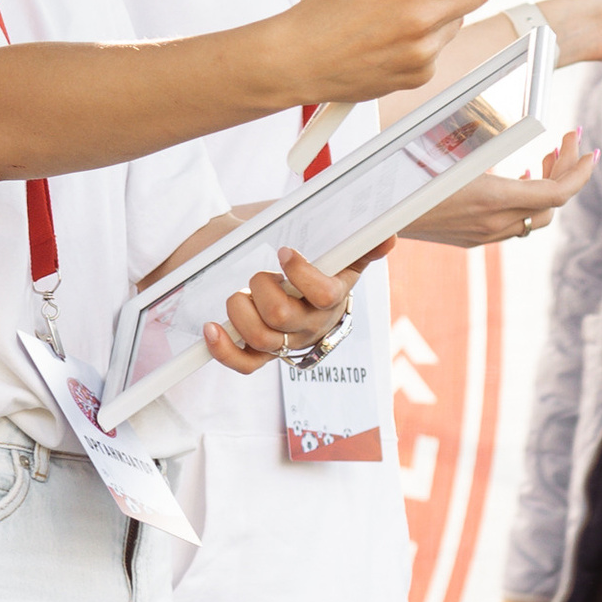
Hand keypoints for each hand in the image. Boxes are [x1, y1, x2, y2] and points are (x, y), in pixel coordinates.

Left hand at [205, 247, 355, 374]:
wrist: (295, 288)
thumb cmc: (316, 266)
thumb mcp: (339, 253)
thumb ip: (362, 246)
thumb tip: (389, 237)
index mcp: (334, 297)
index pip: (325, 294)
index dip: (302, 275)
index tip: (284, 252)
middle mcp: (313, 324)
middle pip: (282, 315)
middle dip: (261, 287)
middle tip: (259, 275)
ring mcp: (288, 342)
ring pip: (261, 337)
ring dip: (240, 309)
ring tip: (239, 294)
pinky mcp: (264, 354)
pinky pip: (245, 364)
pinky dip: (224, 349)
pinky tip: (212, 329)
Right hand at [288, 0, 500, 103]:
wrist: (299, 61)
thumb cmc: (326, 12)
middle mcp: (422, 22)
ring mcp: (423, 53)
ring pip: (458, 22)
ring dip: (443, 10)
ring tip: (401, 10)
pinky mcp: (420, 76)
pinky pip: (439, 49)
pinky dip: (426, 39)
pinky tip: (393, 36)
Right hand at [409, 134, 597, 250]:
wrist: (370, 217)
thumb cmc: (403, 174)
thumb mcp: (448, 147)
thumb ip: (486, 141)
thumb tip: (514, 119)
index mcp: (490, 198)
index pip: (556, 194)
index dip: (580, 172)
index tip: (589, 149)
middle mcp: (491, 223)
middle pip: (551, 206)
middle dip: (567, 172)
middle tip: (567, 143)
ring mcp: (481, 236)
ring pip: (535, 218)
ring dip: (547, 188)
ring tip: (545, 158)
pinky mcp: (470, 240)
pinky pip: (513, 224)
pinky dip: (526, 201)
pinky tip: (518, 179)